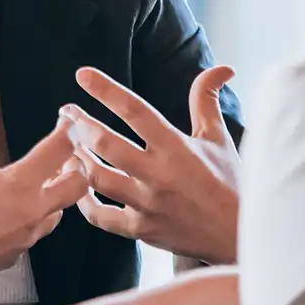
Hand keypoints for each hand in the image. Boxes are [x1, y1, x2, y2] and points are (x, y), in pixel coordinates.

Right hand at [0, 93, 88, 297]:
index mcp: (18, 183)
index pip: (61, 148)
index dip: (69, 128)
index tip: (66, 120)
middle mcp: (32, 209)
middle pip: (80, 183)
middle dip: (78, 166)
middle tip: (65, 154)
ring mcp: (30, 233)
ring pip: (63, 207)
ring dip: (58, 191)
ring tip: (44, 177)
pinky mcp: (23, 251)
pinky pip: (42, 228)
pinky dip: (41, 213)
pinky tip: (23, 205)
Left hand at [65, 65, 239, 263]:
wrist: (238, 235)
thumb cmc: (230, 182)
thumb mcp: (218, 138)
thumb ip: (207, 100)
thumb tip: (222, 68)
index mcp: (177, 148)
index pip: (136, 111)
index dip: (107, 90)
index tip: (83, 75)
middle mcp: (158, 175)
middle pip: (106, 145)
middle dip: (80, 124)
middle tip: (66, 112)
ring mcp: (146, 205)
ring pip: (97, 178)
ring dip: (77, 157)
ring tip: (68, 143)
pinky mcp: (140, 230)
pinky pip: (100, 215)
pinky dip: (83, 200)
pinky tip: (78, 183)